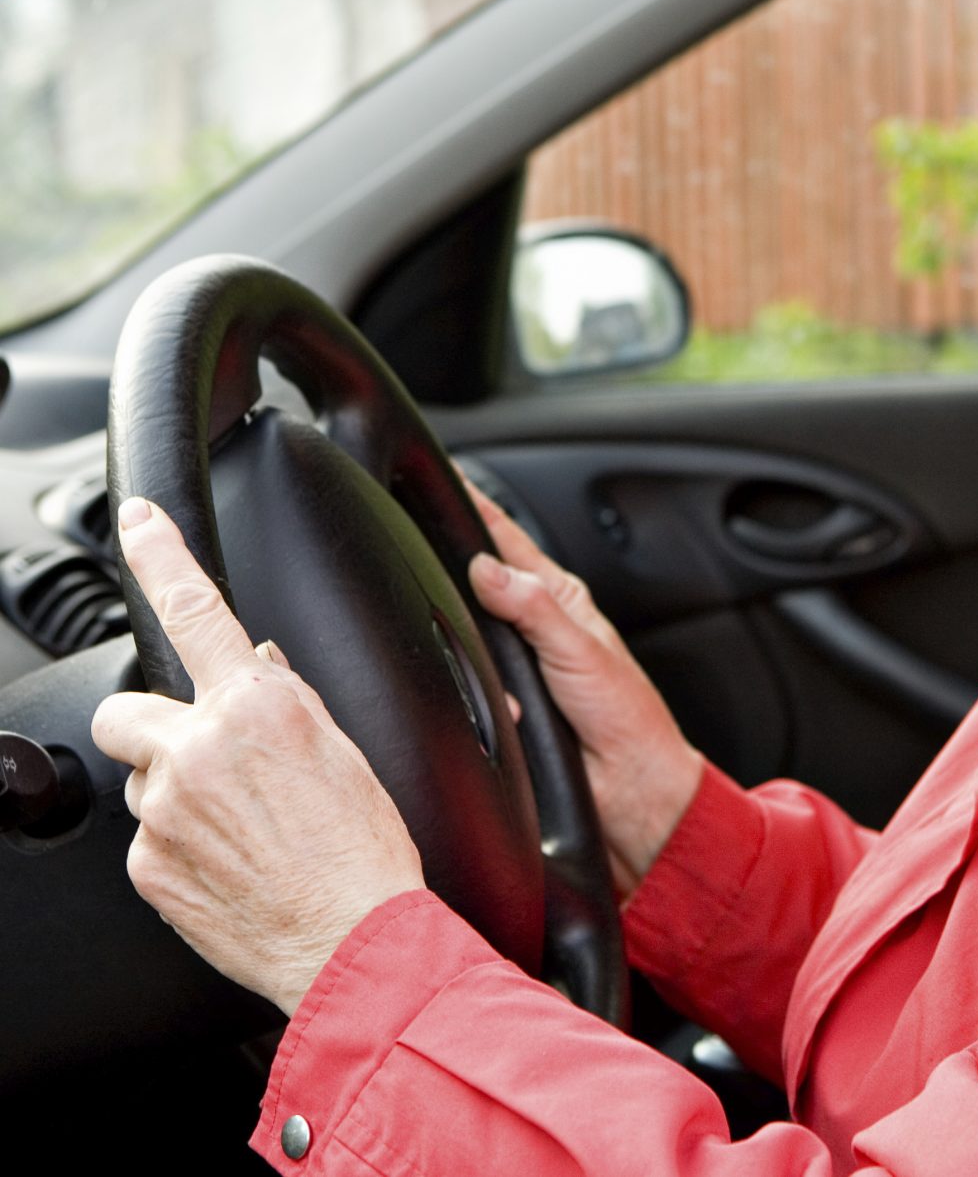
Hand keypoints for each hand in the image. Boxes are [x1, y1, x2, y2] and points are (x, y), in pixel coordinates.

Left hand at [91, 498, 424, 1015]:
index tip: (139, 519)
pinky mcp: (149, 865)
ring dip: (178, 793)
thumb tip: (258, 668)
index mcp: (259, 707)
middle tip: (203, 759)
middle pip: (129, 712)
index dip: (160, 553)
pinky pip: (151, 838)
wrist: (354, 939)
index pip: (197, 610)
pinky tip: (233, 864)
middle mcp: (200, 749)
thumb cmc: (366, 852)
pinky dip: (183, 847)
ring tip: (243, 830)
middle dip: (156, 728)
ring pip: (144, 780)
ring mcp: (166, 810)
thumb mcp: (346, 750)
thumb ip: (290, 700)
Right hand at [464, 482, 701, 900]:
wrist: (630, 794)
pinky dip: (465, 693)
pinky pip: (463, 689)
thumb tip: (487, 569)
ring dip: (452, 641)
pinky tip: (473, 697)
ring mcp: (511, 669)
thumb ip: (534, 609)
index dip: (476, 511)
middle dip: (442, 572)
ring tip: (431, 626)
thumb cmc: (626, 719)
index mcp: (558, 601)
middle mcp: (531, 628)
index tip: (442, 481)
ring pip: (461, 638)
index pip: (507, 541)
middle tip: (406, 546)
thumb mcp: (581, 652)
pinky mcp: (498, 708)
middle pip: (472, 585)